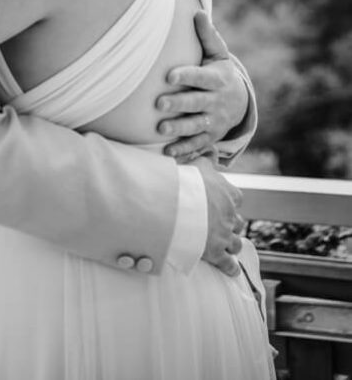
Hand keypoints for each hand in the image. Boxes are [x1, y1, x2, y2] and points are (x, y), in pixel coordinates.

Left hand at [158, 12, 248, 161]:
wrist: (241, 102)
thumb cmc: (220, 72)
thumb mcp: (218, 54)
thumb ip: (207, 36)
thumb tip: (197, 11)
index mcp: (216, 79)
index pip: (201, 77)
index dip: (186, 75)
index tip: (168, 75)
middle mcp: (216, 101)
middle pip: (197, 103)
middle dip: (179, 104)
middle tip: (159, 103)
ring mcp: (214, 120)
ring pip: (196, 126)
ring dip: (179, 128)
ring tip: (161, 128)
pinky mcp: (210, 136)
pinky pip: (197, 145)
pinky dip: (184, 150)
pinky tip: (168, 152)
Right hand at [192, 155, 243, 276]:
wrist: (179, 205)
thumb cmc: (187, 182)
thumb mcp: (198, 165)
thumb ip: (207, 158)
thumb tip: (212, 147)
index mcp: (228, 194)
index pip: (236, 198)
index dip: (231, 202)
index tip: (226, 203)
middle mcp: (230, 216)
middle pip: (237, 222)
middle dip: (232, 224)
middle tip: (225, 226)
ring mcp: (225, 235)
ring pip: (236, 243)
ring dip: (233, 245)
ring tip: (230, 246)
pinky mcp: (217, 253)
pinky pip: (229, 264)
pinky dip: (232, 268)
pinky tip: (233, 270)